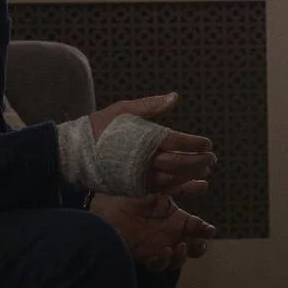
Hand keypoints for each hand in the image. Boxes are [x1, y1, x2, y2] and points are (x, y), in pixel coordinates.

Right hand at [89, 92, 217, 192]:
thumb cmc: (100, 127)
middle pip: (180, 163)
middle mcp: (145, 160)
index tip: (207, 143)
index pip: (178, 142)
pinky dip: (178, 186)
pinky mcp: (135, 186)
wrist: (75, 154)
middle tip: (212, 158)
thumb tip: (175, 98)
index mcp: (144, 139)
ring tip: (205, 169)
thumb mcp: (124, 109)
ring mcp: (140, 176)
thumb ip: (151, 106)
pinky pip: (162, 189)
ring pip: (173, 179)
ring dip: (192, 175)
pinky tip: (188, 181)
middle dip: (199, 161)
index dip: (195, 143)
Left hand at [90, 180, 215, 271]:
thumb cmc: (131, 195)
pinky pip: (158, 265)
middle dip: (199, 247)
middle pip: (193, 249)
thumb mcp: (158, 189)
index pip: (198, 229)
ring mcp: (158, 247)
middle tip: (196, 243)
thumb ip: (180, 186)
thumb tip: (204, 182)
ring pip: (178, 260)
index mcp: (177, 220)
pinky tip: (162, 251)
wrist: (105, 207)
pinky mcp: (144, 256)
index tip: (207, 229)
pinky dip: (163, 260)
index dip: (205, 231)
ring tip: (177, 246)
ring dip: (181, 256)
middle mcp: (170, 235)